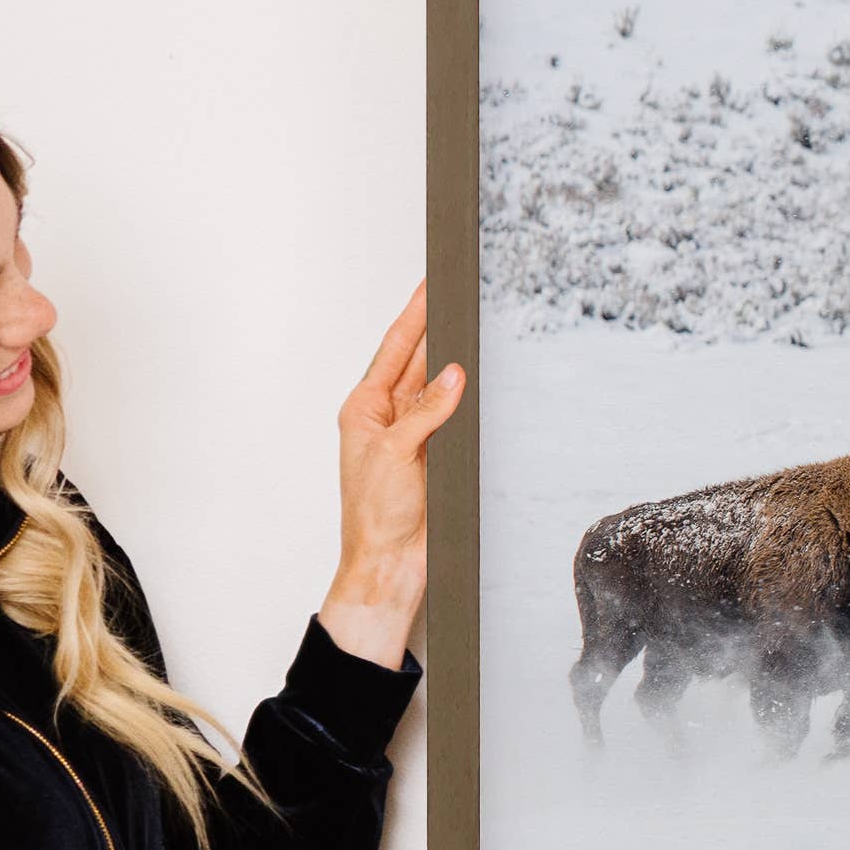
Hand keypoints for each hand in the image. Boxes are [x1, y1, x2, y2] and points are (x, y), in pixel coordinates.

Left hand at [319, 288, 462, 670]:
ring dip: (456, 360)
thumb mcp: (396, 453)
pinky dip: (470, 396)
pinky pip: (458, 414)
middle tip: (459, 294)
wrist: (391, 563)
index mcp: (365, 409)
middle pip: (419, 359)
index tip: (430, 285)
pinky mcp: (439, 454)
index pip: (396, 349)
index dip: (415, 315)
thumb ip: (426, 410)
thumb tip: (453, 374)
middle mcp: (390, 417)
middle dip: (438, 328)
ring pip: (441, 385)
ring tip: (475, 325)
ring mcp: (417, 434)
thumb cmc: (375, 516)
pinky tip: (483, 378)